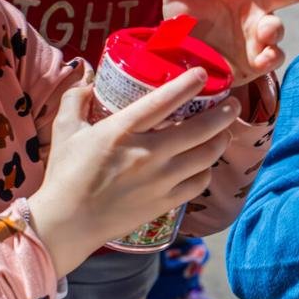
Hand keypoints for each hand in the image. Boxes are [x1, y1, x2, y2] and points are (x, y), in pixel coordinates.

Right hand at [27, 68, 240, 276]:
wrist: (68, 224)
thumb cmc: (65, 175)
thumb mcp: (64, 131)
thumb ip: (76, 100)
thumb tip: (88, 80)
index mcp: (121, 132)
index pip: (163, 101)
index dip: (188, 85)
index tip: (204, 74)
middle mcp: (147, 154)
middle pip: (199, 130)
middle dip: (223, 114)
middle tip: (233, 104)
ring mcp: (160, 181)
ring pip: (206, 157)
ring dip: (221, 140)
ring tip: (225, 132)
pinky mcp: (165, 202)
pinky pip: (199, 183)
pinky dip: (207, 171)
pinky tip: (206, 164)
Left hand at [159, 0, 298, 84]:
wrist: (184, 59)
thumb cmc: (186, 20)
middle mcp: (254, 6)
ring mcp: (258, 33)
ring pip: (276, 27)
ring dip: (274, 28)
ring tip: (266, 29)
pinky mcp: (258, 59)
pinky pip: (272, 57)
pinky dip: (271, 56)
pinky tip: (265, 57)